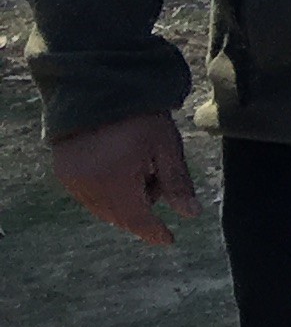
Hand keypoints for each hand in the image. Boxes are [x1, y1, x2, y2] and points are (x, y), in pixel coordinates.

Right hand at [50, 112, 197, 245]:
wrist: (97, 87)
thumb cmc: (139, 115)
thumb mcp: (166, 146)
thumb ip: (177, 182)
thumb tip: (191, 215)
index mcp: (113, 181)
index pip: (136, 219)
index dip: (153, 232)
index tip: (169, 240)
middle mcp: (87, 187)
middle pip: (119, 216)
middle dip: (142, 210)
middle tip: (156, 179)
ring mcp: (71, 180)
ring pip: (103, 208)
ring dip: (124, 202)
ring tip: (139, 166)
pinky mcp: (63, 171)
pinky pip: (88, 196)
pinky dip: (107, 193)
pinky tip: (121, 168)